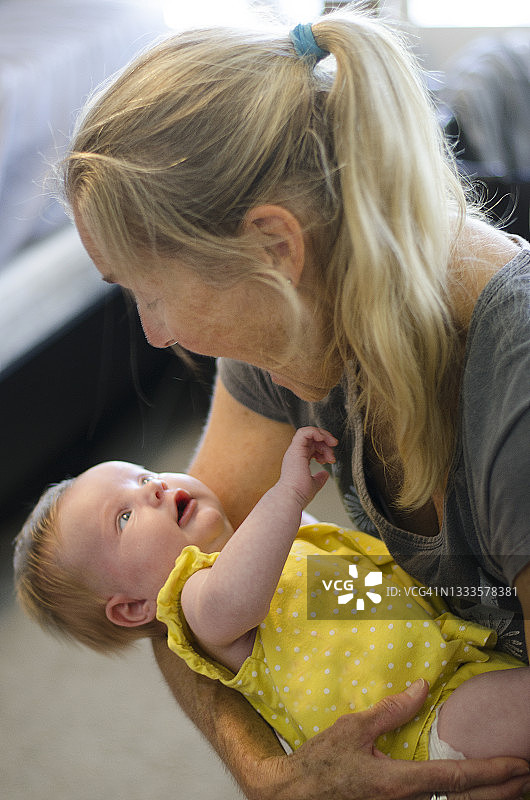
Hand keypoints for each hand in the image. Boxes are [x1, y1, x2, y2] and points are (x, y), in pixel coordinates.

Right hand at [250, 679, 529, 799]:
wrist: (295, 795)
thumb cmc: (321, 762)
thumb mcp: (353, 728)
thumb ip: (391, 710)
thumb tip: (422, 688)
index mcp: (398, 782)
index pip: (456, 779)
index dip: (492, 772)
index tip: (519, 764)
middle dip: (502, 790)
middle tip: (526, 775)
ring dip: (487, 798)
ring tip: (511, 785)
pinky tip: (471, 794)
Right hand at [278, 427, 337, 508]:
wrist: (291, 497)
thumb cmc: (300, 494)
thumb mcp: (314, 484)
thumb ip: (319, 478)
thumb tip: (325, 474)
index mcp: (298, 460)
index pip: (311, 446)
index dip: (323, 449)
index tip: (331, 459)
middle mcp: (295, 454)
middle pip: (312, 439)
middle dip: (326, 443)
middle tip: (333, 455)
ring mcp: (295, 451)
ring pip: (309, 433)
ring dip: (324, 437)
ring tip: (331, 449)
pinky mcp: (296, 449)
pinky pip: (304, 432)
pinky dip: (316, 432)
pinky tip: (324, 440)